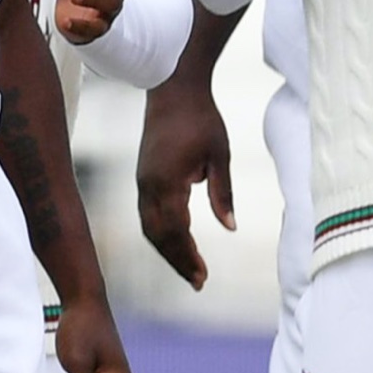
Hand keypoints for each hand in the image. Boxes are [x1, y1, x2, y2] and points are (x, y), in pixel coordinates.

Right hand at [135, 71, 233, 288]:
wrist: (173, 91)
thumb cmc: (202, 120)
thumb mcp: (220, 156)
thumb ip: (222, 193)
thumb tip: (230, 227)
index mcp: (168, 182)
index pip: (177, 230)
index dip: (188, 256)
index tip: (202, 277)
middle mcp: (149, 186)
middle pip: (159, 236)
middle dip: (177, 261)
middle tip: (198, 282)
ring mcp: (142, 182)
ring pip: (149, 228)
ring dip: (167, 251)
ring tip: (188, 268)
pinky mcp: (143, 178)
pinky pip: (147, 216)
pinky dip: (160, 235)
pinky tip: (176, 243)